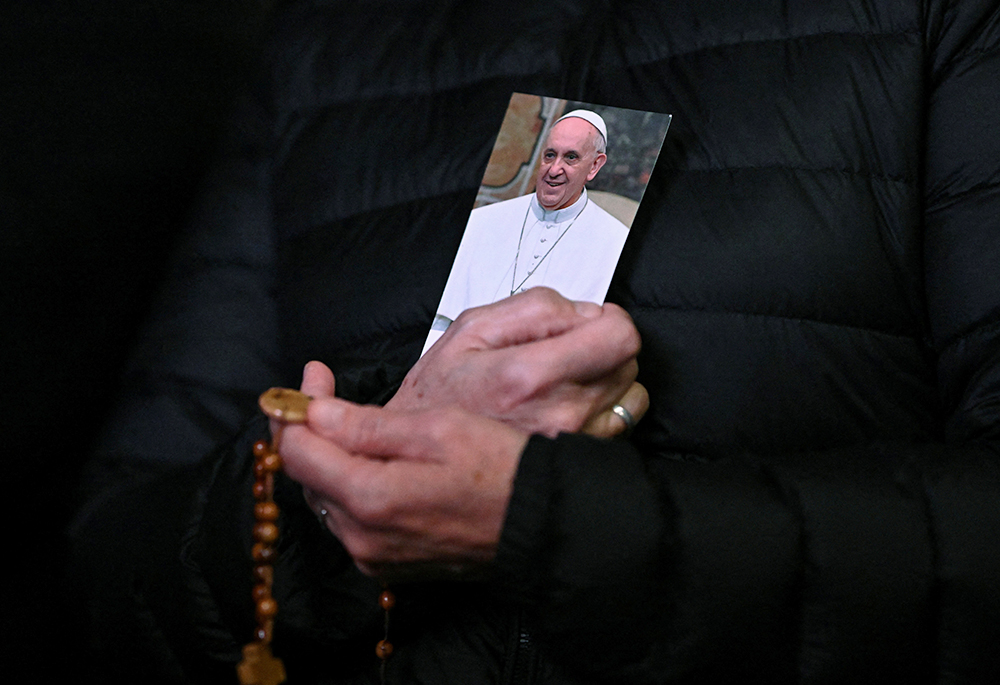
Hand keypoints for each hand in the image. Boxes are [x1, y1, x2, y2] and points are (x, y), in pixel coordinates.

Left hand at [281, 368, 527, 577]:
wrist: (539, 523)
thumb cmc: (500, 470)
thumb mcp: (438, 430)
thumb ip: (369, 425)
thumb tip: (316, 414)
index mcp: (370, 499)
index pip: (298, 452)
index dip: (298, 409)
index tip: (313, 377)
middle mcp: (362, 537)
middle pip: (308, 476)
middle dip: (311, 429)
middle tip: (325, 390)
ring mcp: (373, 556)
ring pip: (327, 497)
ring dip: (329, 457)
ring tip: (347, 420)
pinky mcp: (387, 563)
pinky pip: (350, 519)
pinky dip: (350, 485)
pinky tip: (371, 459)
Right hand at [390, 287, 646, 437]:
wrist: (428, 462)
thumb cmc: (441, 398)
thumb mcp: (470, 330)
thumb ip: (535, 308)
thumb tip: (584, 311)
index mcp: (530, 374)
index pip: (619, 336)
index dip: (608, 320)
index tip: (589, 323)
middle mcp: (560, 411)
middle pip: (627, 361)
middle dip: (601, 347)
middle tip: (564, 352)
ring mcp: (574, 439)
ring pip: (630, 391)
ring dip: (606, 378)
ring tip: (567, 381)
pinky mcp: (579, 457)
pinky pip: (621, 422)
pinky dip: (604, 407)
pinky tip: (569, 405)